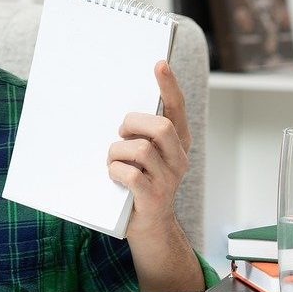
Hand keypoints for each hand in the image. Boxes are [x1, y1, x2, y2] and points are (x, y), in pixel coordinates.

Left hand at [107, 59, 190, 236]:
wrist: (148, 227)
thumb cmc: (140, 182)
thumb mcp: (145, 155)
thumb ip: (141, 133)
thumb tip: (119, 111)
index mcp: (178, 143)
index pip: (176, 108)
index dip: (169, 86)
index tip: (159, 64)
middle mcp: (179, 159)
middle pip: (160, 127)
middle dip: (133, 124)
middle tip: (120, 133)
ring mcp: (168, 179)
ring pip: (140, 150)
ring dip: (118, 152)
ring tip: (113, 161)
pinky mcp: (153, 198)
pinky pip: (131, 174)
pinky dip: (116, 171)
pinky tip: (113, 176)